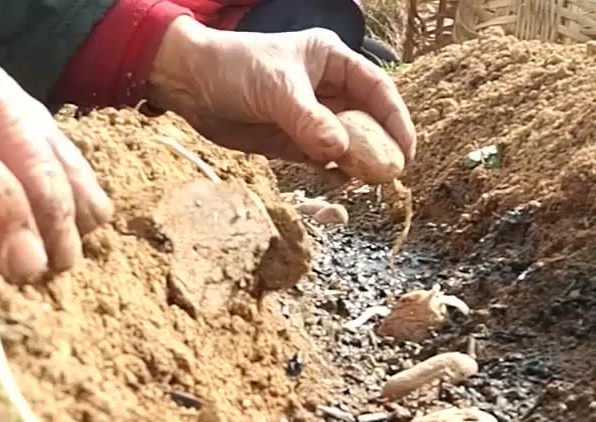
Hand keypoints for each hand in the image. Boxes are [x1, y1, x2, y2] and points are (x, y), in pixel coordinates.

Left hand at [146, 20, 414, 169]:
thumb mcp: (276, 89)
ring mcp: (311, 118)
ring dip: (357, 165)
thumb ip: (309, 121)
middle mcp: (327, 89)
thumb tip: (339, 153)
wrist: (189, 85)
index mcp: (332, 60)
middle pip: (367, 121)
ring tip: (364, 185)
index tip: (407, 151)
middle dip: (379, 147)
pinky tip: (338, 187)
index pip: (377, 89)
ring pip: (347, 145)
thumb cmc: (234, 67)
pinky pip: (323, 162)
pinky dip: (332, 176)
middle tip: (388, 176)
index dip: (396, 120)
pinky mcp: (293, 143)